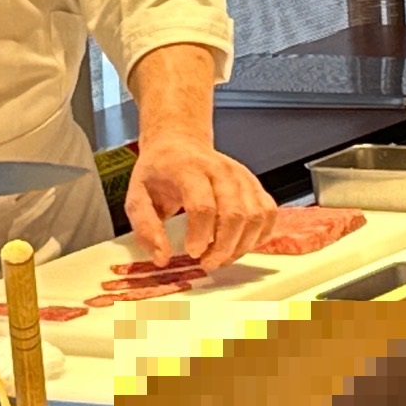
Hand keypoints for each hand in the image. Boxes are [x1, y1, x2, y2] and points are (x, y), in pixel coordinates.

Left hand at [127, 134, 274, 268]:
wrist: (179, 142)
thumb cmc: (159, 171)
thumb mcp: (137, 196)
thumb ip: (146, 227)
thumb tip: (162, 257)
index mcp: (188, 169)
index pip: (203, 205)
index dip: (201, 235)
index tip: (192, 252)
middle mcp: (220, 169)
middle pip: (235, 213)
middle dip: (224, 247)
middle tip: (208, 262)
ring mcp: (241, 176)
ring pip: (256, 215)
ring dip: (242, 245)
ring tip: (222, 257)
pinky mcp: (254, 184)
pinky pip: (269, 213)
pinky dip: (260, 235)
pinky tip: (240, 245)